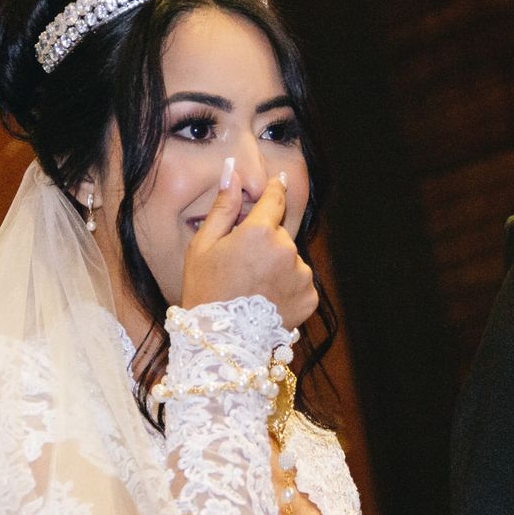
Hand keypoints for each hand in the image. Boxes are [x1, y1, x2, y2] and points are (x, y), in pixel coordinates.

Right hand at [181, 165, 317, 329]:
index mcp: (261, 231)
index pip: (275, 199)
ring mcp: (302, 275)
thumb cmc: (206, 291)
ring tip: (253, 288)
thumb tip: (232, 172)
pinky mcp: (310, 297)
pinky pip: (300, 283)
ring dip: (278, 266)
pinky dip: (287, 288)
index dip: (275, 189)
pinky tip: (266, 300)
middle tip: (242, 265)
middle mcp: (287, 250)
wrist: (221, 342)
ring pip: (291, 259)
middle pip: (280, 234)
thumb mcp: (203, 246)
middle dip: (266, 242)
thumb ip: (223, 207)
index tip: (277, 182)